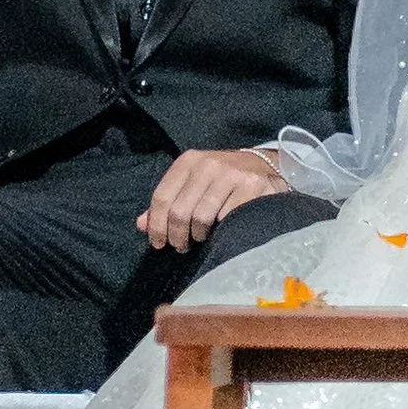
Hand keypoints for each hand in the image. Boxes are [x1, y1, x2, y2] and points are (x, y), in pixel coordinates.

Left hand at [139, 146, 290, 254]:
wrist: (266, 167)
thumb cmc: (223, 181)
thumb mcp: (193, 184)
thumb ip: (168, 202)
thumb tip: (141, 225)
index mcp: (188, 161)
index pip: (161, 197)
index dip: (156, 225)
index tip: (158, 243)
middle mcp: (208, 164)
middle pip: (179, 211)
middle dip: (176, 236)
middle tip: (181, 246)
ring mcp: (231, 174)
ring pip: (201, 218)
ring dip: (198, 236)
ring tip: (201, 239)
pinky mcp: (251, 186)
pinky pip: (227, 219)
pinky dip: (221, 231)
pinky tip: (221, 232)